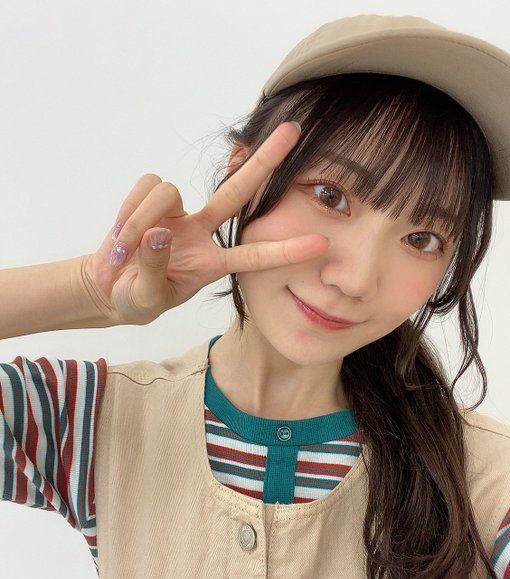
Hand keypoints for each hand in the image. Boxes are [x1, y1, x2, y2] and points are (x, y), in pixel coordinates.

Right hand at [84, 122, 329, 325]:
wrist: (108, 287)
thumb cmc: (135, 299)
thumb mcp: (144, 299)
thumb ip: (153, 270)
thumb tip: (159, 233)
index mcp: (210, 264)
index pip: (253, 256)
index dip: (285, 251)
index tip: (320, 243)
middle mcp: (201, 233)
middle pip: (238, 191)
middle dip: (264, 162)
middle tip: (294, 130)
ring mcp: (177, 214)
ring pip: (168, 191)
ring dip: (139, 219)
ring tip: (121, 251)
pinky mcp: (151, 199)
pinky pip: (145, 187)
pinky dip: (128, 208)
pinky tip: (119, 232)